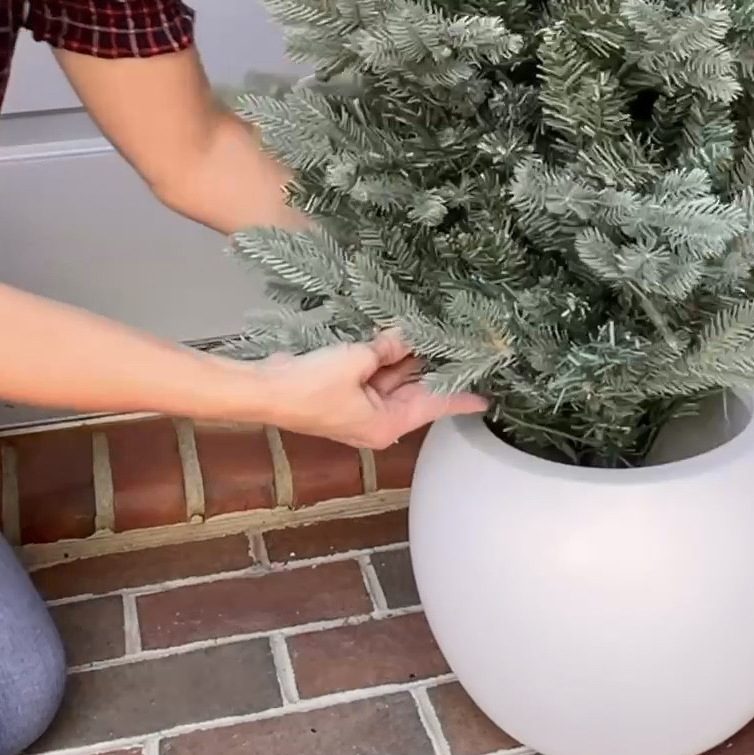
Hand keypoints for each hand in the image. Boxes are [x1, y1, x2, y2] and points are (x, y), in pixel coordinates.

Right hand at [233, 331, 488, 448]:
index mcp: (387, 423)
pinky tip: (398, 333)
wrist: (266, 392)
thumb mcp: (358, 360)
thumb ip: (388, 348)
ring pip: (396, 379)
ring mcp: (361, 407)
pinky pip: (376, 373)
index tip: (487, 398)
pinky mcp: (346, 393)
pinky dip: (386, 356)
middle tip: (462, 345)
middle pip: (416, 390)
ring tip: (435, 331)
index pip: (434, 406)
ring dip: (408, 356)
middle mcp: (379, 420)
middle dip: (434, 366)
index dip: (461, 398)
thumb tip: (407, 335)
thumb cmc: (312, 386)